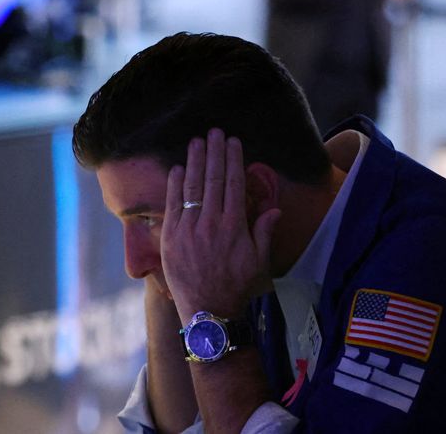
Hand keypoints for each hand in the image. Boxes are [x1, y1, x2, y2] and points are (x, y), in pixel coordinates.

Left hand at [160, 129, 280, 321]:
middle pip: (213, 179)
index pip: (233, 184)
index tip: (234, 142)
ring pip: (192, 187)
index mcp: (234, 226)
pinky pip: (172, 204)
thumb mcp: (259, 262)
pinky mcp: (170, 237)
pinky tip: (178, 168)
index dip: (233, 160)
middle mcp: (211, 223)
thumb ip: (264, 232)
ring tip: (197, 141)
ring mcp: (188, 228)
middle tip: (215, 132)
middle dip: (214, 153)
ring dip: (195, 161)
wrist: (208, 313)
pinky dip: (175, 185)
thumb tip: (274, 209)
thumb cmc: (237, 288)